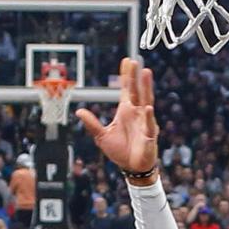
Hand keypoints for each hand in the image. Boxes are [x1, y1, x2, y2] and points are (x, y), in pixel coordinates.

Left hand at [76, 58, 158, 176]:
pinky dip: (148, 117)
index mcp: (126, 110)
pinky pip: (148, 124)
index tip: (126, 61)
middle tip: (135, 61)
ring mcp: (144, 122)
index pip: (126, 89)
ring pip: (146, 101)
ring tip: (146, 73)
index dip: (126, 76)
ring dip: (146, 88)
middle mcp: (137, 112)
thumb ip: (92, 123)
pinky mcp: (149, 135)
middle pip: (137, 90)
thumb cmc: (120, 151)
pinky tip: (147, 108)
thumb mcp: (102, 136)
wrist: (132, 167)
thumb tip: (79, 111)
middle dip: (136, 76)